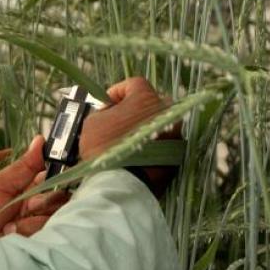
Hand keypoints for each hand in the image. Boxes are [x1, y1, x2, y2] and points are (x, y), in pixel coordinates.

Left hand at [0, 136, 68, 236]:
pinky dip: (28, 230)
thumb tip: (41, 141)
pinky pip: (48, 232)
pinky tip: (11, 234)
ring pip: (54, 215)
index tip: (59, 168)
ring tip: (10, 224)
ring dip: (31, 218)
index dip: (55, 174)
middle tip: (26, 205)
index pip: (49, 180)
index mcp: (23, 192)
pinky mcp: (38, 243)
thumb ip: (23, 166)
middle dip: (43, 199)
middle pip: (57, 198)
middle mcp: (32, 210)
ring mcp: (36, 228)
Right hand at [81, 77, 179, 195]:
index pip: (134, 84)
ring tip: (125, 140)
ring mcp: (175, 134)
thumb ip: (105, 111)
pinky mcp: (177, 155)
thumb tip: (111, 113)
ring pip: (158, 123)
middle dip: (134, 109)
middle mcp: (167, 112)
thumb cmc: (104, 149)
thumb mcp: (93, 122)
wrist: (122, 185)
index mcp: (147, 98)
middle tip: (116, 121)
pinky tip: (135, 154)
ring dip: (143, 126)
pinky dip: (151, 144)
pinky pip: (163, 142)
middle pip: (150, 102)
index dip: (117, 92)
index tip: (106, 105)